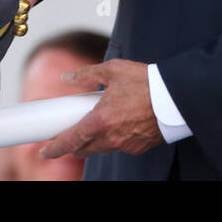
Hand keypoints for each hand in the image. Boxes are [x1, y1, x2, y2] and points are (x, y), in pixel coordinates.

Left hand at [40, 59, 162, 158]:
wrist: (176, 95)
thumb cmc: (146, 82)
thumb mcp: (113, 71)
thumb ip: (86, 75)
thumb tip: (67, 78)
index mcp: (101, 120)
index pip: (71, 140)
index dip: (55, 148)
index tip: (45, 151)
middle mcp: (112, 137)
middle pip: (84, 149)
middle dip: (74, 145)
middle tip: (69, 134)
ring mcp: (126, 145)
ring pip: (101, 149)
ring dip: (94, 141)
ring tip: (98, 122)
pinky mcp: (139, 147)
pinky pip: (119, 146)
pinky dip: (113, 138)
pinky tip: (119, 123)